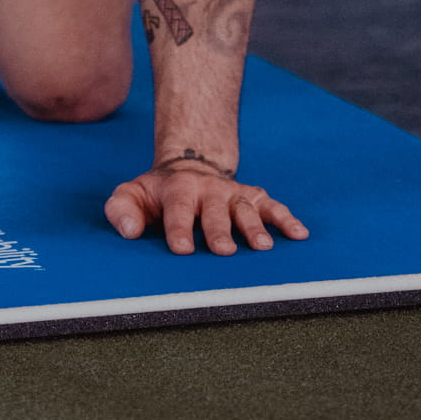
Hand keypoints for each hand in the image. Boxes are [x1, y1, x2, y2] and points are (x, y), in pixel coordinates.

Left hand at [105, 158, 306, 255]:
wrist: (189, 168)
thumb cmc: (158, 193)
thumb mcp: (131, 194)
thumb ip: (122, 209)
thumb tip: (129, 230)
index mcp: (178, 189)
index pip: (178, 210)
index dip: (179, 228)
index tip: (182, 249)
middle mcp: (209, 191)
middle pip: (215, 212)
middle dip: (219, 231)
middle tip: (224, 251)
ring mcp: (233, 194)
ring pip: (245, 210)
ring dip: (254, 227)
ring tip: (262, 247)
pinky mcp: (253, 198)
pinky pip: (272, 207)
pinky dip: (286, 219)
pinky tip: (298, 234)